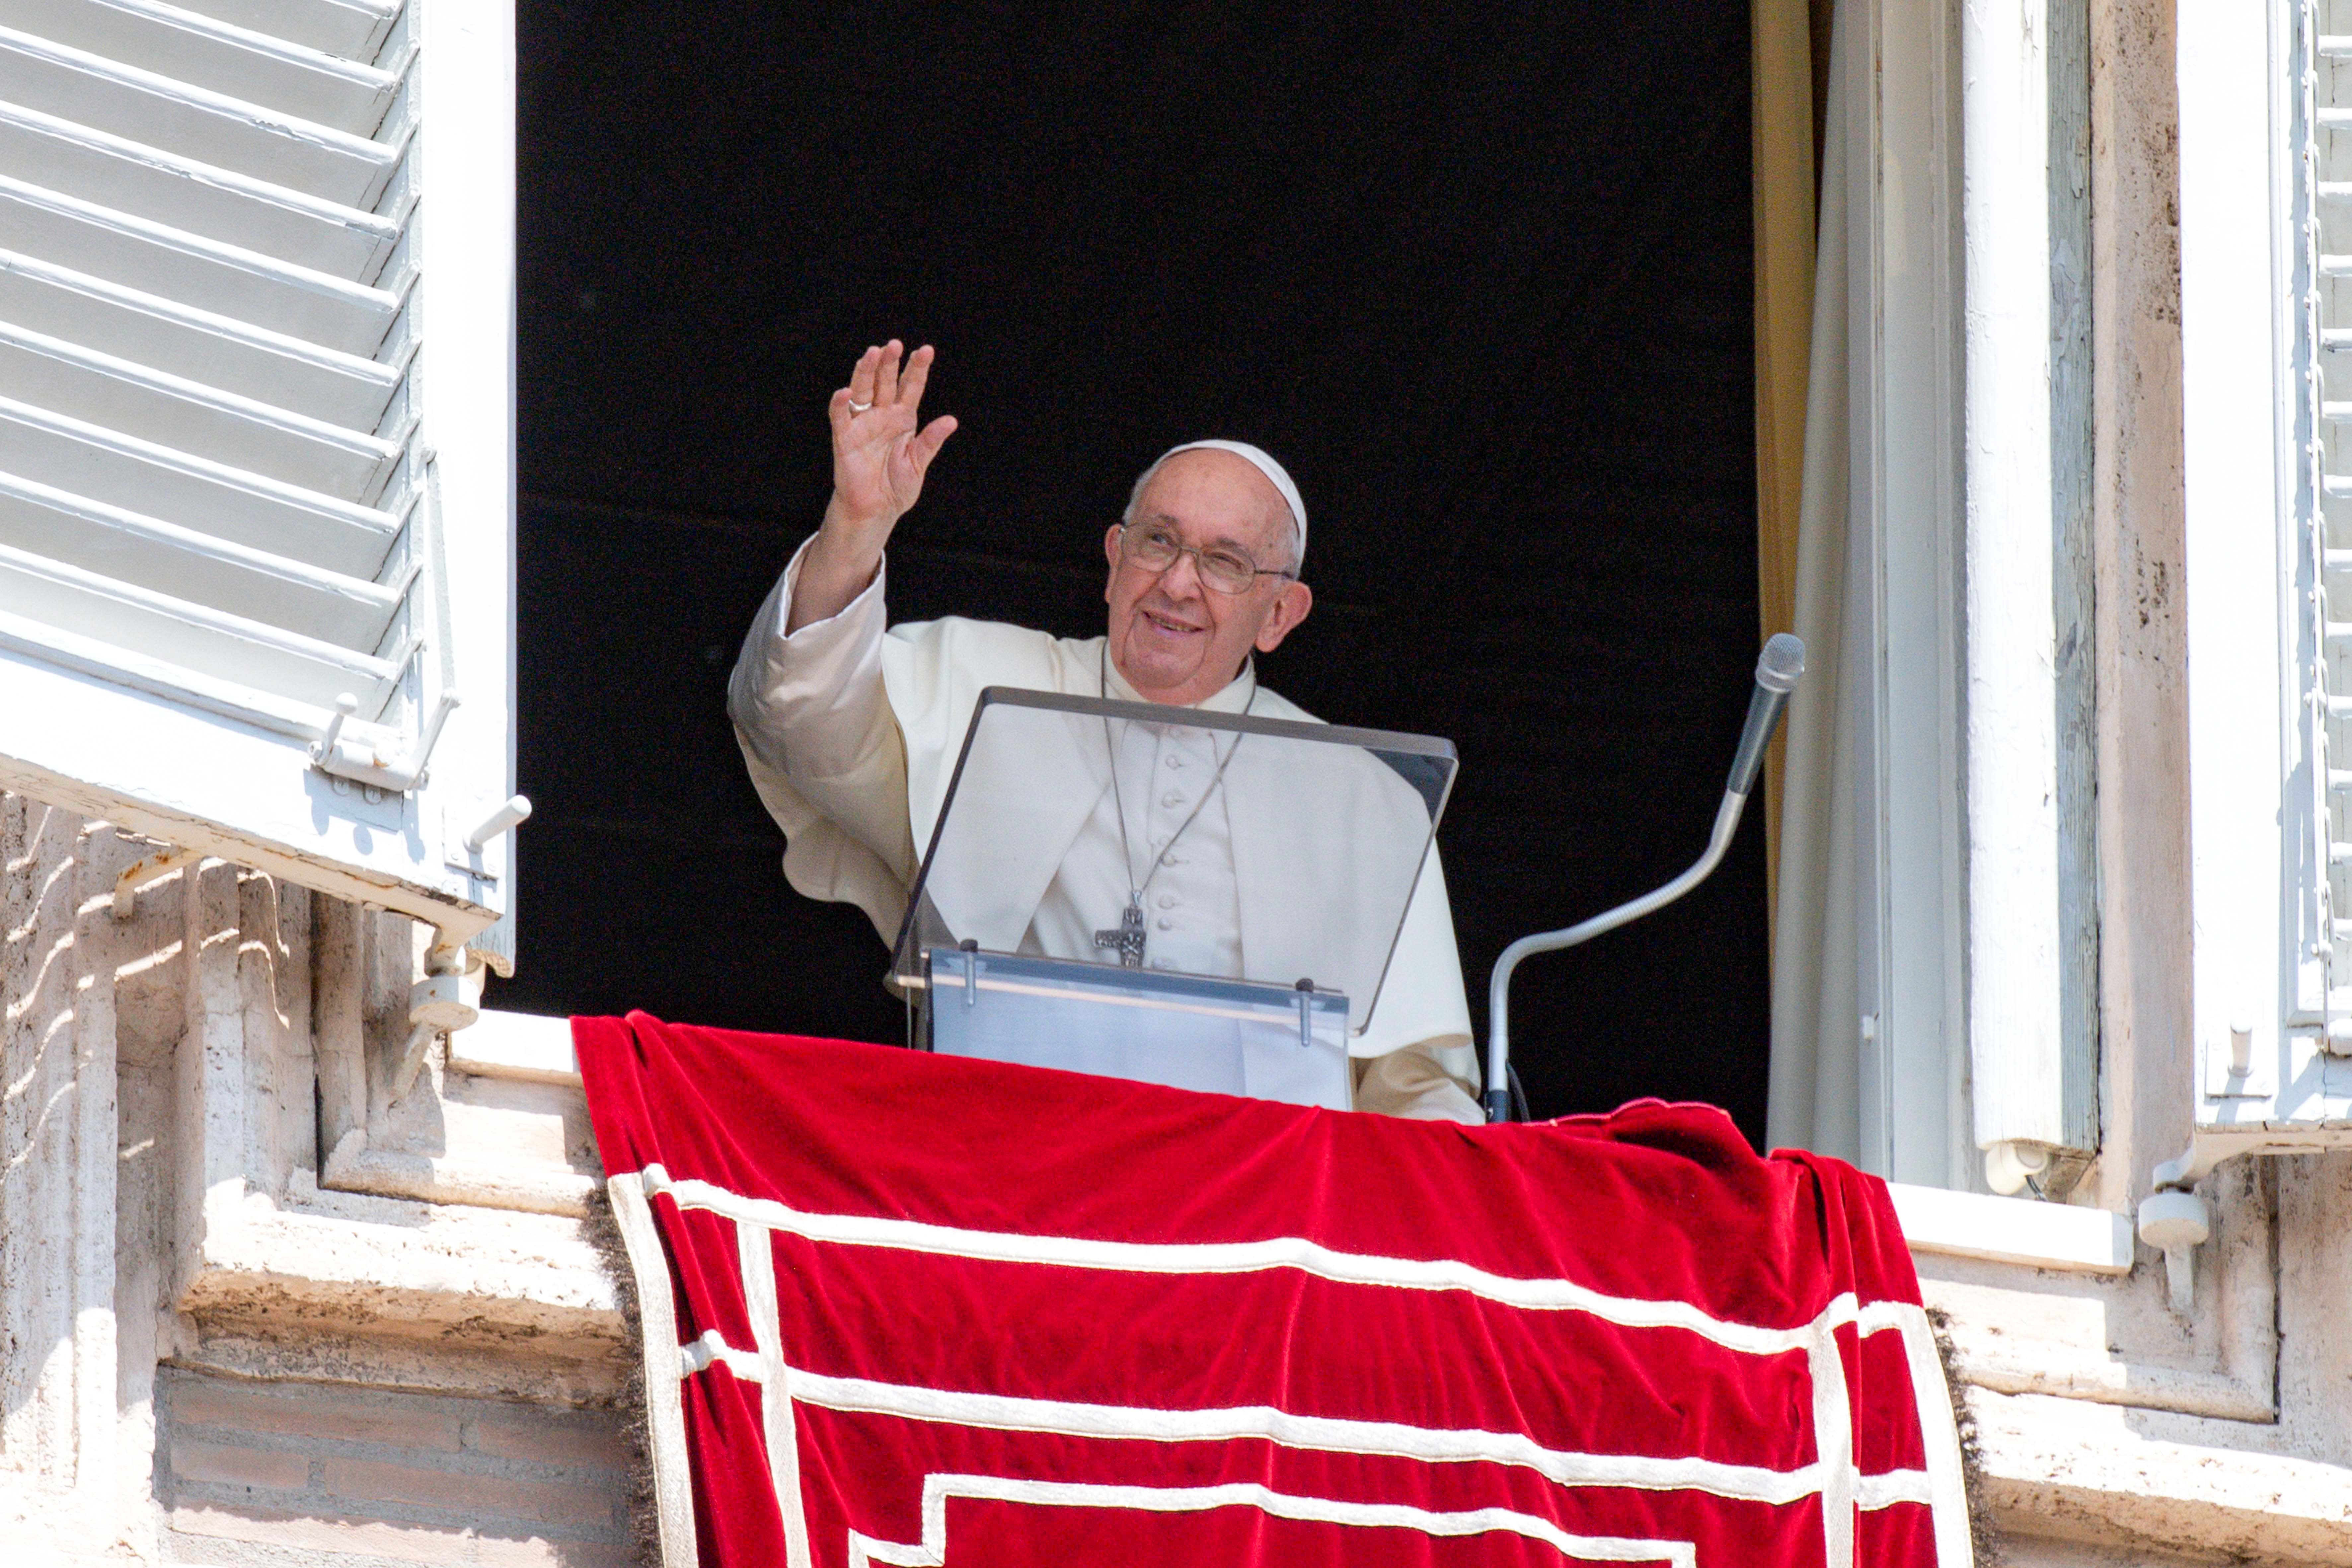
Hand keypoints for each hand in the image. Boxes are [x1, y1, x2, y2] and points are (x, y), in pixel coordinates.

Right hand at [791, 341, 957, 631]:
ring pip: (863, 391)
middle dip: (890, 364)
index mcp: (903, 419)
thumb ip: (931, 441)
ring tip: (872, 354)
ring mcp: (863, 424)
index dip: (917, 369)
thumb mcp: (919, 463)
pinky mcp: (845, 438)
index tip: (926, 350)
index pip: (911, 388)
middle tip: (895, 344)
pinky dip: (841, 404)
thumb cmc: (897, 486)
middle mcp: (882, 415)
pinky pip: (841, 417)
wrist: (876, 510)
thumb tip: (951, 420)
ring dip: (866, 373)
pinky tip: (845, 392)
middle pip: (885, 382)